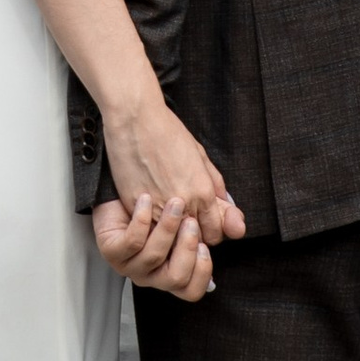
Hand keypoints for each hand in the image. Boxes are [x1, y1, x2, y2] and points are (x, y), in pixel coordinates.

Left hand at [93, 190, 214, 302]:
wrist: (122, 185)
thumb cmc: (161, 199)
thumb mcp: (198, 203)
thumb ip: (221, 215)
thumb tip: (238, 230)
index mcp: (173, 271)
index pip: (192, 291)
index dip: (201, 272)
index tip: (205, 245)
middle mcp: (152, 274)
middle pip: (176, 279)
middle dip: (186, 248)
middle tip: (190, 221)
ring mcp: (130, 265)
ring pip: (153, 258)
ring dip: (167, 228)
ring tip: (174, 203)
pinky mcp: (112, 250)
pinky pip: (131, 242)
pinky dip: (142, 219)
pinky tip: (147, 200)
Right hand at [97, 97, 244, 292]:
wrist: (135, 120)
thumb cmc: (167, 131)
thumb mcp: (200, 155)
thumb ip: (214, 183)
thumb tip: (224, 204)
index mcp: (203, 191)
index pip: (216, 233)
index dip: (211, 231)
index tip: (203, 223)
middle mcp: (185, 204)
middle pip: (196, 240)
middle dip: (194, 235)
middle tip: (186, 221)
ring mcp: (158, 208)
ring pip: (171, 241)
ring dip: (171, 233)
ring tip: (167, 218)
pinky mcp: (136, 206)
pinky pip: (148, 230)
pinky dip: (151, 226)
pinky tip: (150, 212)